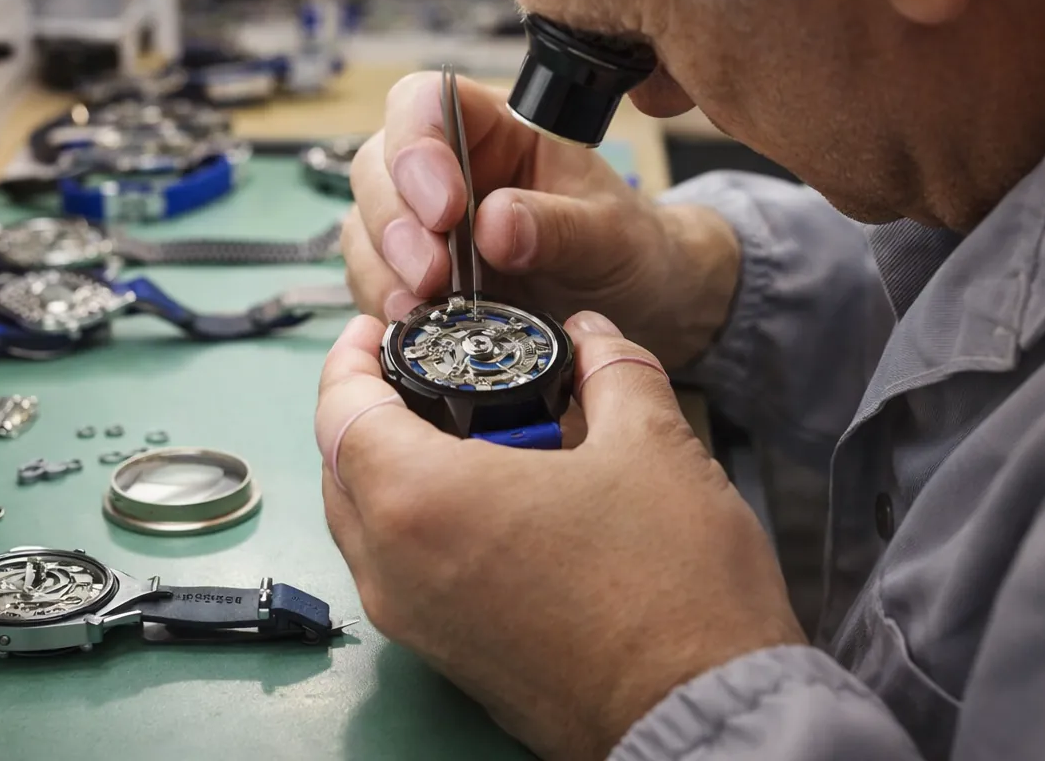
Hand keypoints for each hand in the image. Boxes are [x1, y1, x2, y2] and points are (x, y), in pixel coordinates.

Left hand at [315, 311, 803, 760]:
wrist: (703, 716)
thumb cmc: (673, 589)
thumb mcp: (653, 444)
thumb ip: (611, 369)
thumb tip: (593, 336)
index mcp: (421, 501)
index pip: (340, 409)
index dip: (351, 357)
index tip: (376, 329)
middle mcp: (395, 569)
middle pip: (340, 467)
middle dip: (368, 409)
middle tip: (423, 371)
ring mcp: (414, 623)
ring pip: (365, 524)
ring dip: (393, 468)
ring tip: (465, 431)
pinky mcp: (444, 656)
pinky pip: (399, 570)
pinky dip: (418, 522)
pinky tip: (492, 499)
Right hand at [343, 71, 738, 368]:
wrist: (634, 304)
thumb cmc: (625, 247)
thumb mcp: (612, 235)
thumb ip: (560, 226)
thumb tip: (494, 224)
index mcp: (495, 128)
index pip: (426, 103)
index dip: (418, 145)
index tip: (447, 207)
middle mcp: (446, 166)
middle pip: (378, 166)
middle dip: (395, 221)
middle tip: (432, 273)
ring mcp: (421, 221)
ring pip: (364, 225)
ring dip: (383, 268)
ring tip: (422, 308)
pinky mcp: (412, 275)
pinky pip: (371, 281)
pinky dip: (384, 303)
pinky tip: (413, 325)